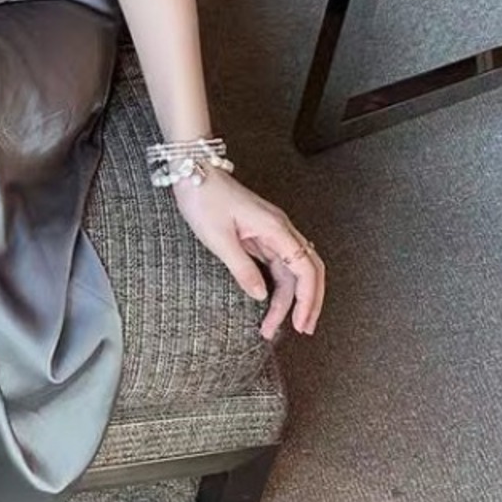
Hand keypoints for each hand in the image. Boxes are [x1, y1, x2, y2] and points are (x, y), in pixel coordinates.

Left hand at [172, 169, 324, 341]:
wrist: (192, 171)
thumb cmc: (203, 198)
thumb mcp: (218, 238)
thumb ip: (242, 269)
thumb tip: (261, 295)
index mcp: (275, 228)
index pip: (306, 268)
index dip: (308, 299)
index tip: (302, 324)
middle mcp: (279, 229)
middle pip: (308, 269)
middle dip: (308, 301)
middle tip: (301, 330)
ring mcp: (271, 231)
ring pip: (291, 269)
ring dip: (288, 298)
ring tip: (275, 325)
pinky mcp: (259, 233)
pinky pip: (277, 263)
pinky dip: (278, 286)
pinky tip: (270, 302)